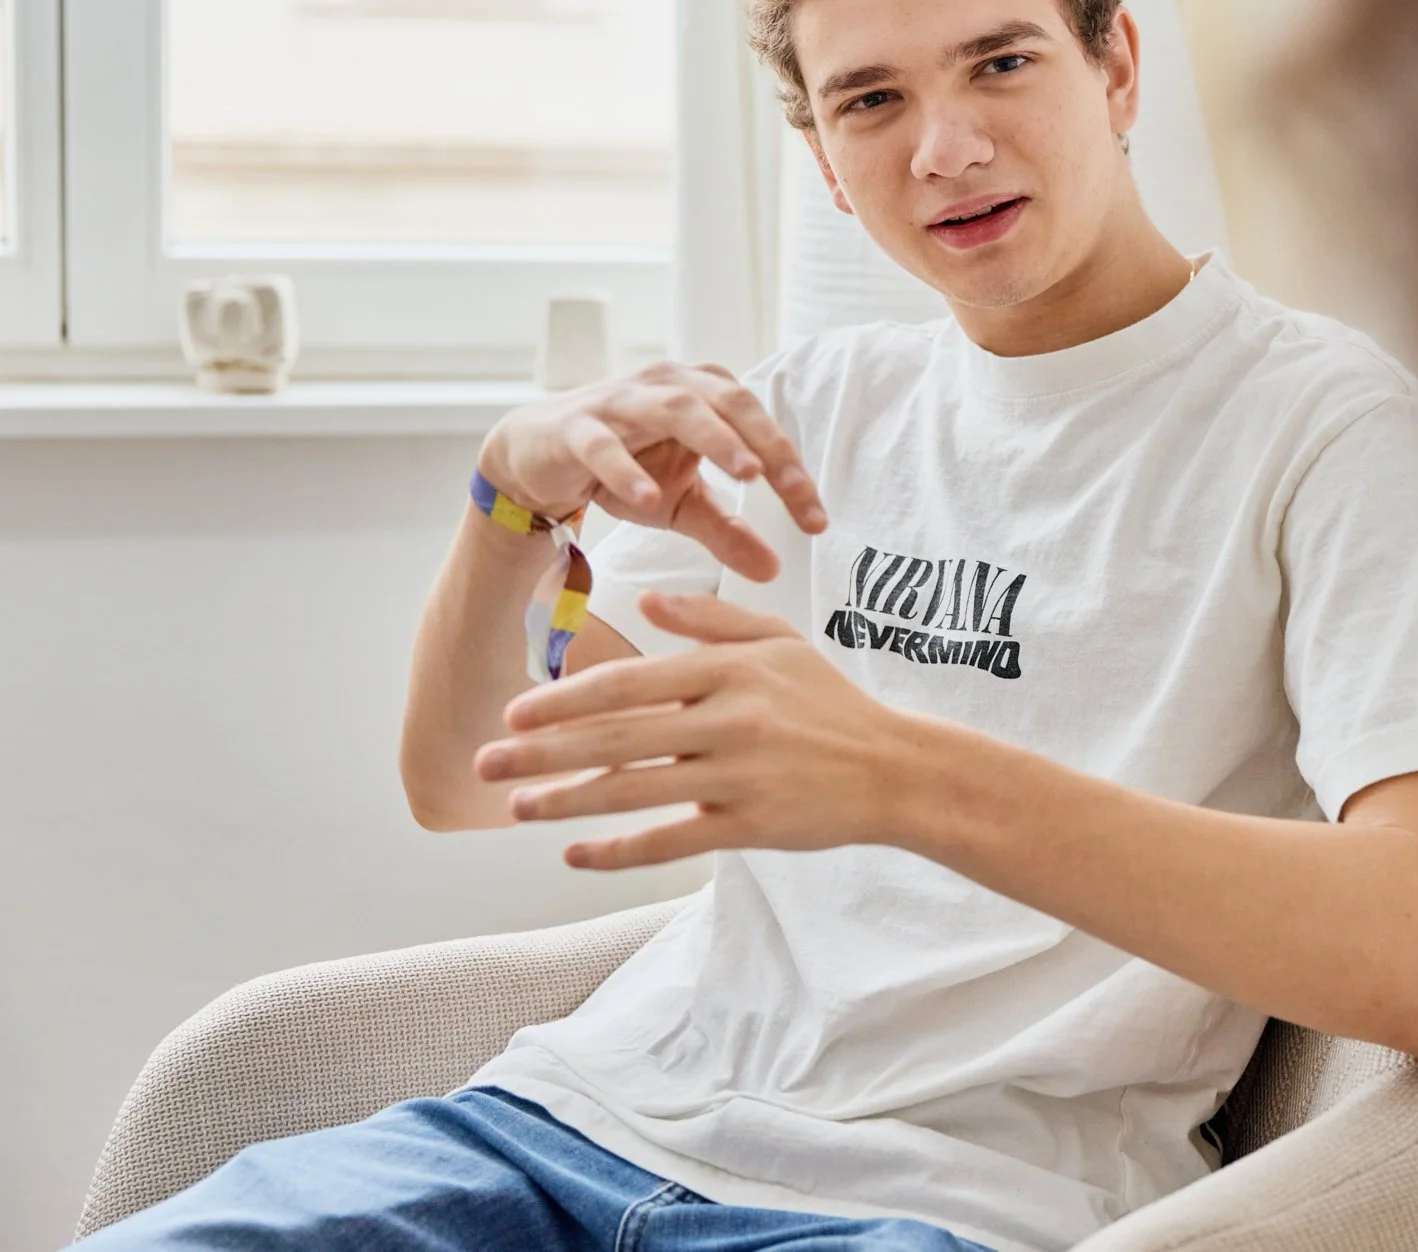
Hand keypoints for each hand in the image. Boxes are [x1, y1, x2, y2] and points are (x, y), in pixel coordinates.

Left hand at [473, 592, 927, 868]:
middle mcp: (729, 720)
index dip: (565, 698)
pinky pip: (668, 840)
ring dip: (565, 803)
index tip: (515, 711)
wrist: (895, 770)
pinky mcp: (750, 826)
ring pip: (633, 792)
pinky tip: (574, 853)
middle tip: (486, 763)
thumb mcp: (780, 642)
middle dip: (542, 752)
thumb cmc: (831, 703)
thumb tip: (644, 599)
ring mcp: (738, 776)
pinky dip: (617, 851)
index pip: (630, 682)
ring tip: (517, 808)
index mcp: (730, 670)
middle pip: (616, 738)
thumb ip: (711, 621)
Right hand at [477, 362, 826, 580]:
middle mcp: (669, 385)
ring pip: (675, 408)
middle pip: (729, 404)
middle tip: (794, 490)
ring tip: (745, 473)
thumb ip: (727, 531)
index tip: (816, 519)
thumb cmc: (624, 468)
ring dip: (714, 438)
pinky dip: (626, 468)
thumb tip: (774, 570)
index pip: (760, 426)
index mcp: (705, 395)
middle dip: (767, 446)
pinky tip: (648, 496)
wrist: (538, 458)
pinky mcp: (575, 427)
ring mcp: (621, 401)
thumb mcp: (682, 505)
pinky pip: (603, 444)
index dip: (792, 468)